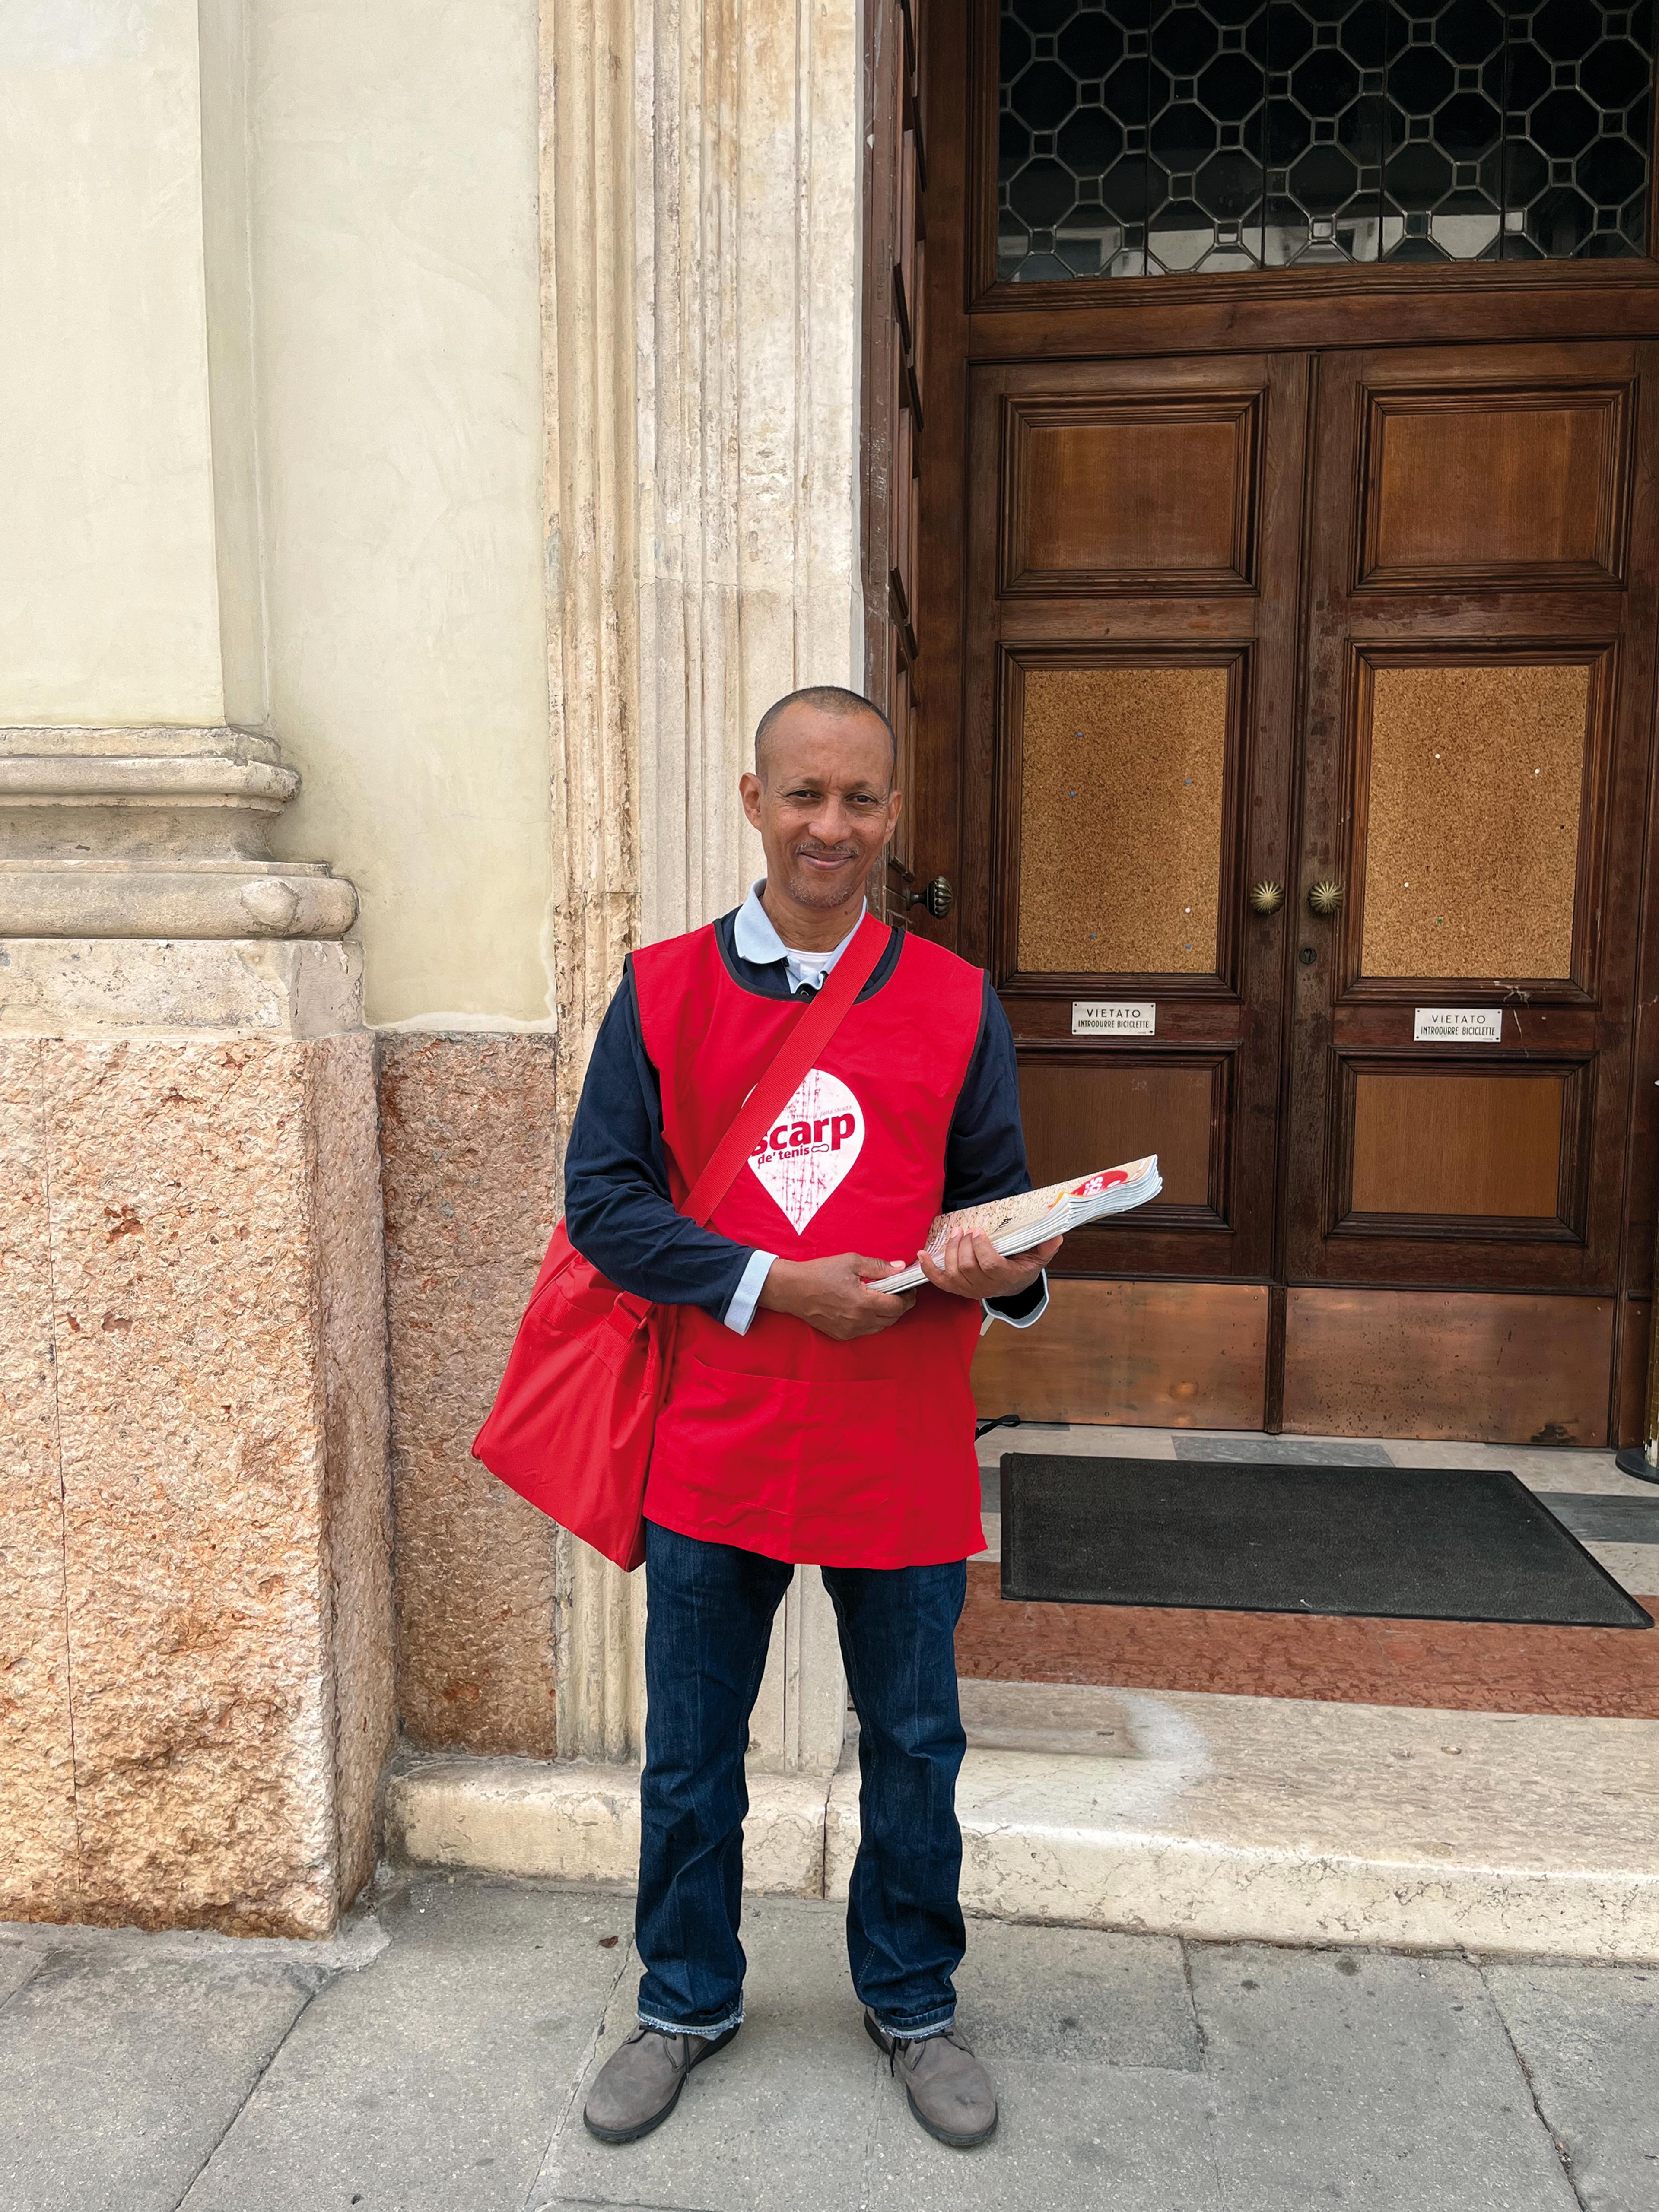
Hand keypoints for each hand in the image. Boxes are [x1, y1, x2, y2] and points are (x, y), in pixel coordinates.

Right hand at [758, 1252, 915, 1339]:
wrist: (792, 1289)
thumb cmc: (820, 1272)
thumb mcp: (851, 1262)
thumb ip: (879, 1266)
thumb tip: (900, 1267)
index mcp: (863, 1302)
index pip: (898, 1306)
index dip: (908, 1297)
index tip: (908, 1289)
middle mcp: (858, 1321)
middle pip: (892, 1319)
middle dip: (899, 1306)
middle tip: (898, 1292)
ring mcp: (849, 1330)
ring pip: (880, 1327)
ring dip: (886, 1315)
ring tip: (882, 1299)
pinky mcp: (841, 1335)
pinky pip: (865, 1331)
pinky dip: (871, 1321)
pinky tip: (865, 1308)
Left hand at [917, 1230, 1061, 1303]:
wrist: (1012, 1286)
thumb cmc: (1022, 1267)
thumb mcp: (1038, 1258)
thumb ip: (1046, 1247)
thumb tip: (1056, 1236)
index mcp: (1005, 1278)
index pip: (989, 1265)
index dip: (981, 1248)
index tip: (978, 1231)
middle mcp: (985, 1287)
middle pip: (968, 1266)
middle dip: (964, 1245)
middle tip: (966, 1229)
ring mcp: (969, 1289)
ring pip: (954, 1271)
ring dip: (950, 1250)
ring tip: (955, 1232)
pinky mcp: (956, 1288)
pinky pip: (939, 1281)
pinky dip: (929, 1268)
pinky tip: (921, 1254)